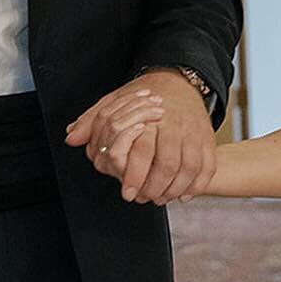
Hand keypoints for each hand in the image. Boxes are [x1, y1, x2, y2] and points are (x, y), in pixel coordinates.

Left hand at [66, 73, 216, 203]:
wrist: (179, 82)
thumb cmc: (144, 96)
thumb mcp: (114, 101)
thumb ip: (93, 121)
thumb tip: (72, 137)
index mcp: (153, 116)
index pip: (145, 151)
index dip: (135, 176)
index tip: (127, 193)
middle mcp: (177, 125)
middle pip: (169, 165)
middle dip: (155, 188)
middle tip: (143, 198)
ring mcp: (196, 133)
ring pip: (190, 169)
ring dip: (175, 190)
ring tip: (160, 198)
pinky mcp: (208, 140)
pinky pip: (207, 168)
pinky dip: (197, 185)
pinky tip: (183, 194)